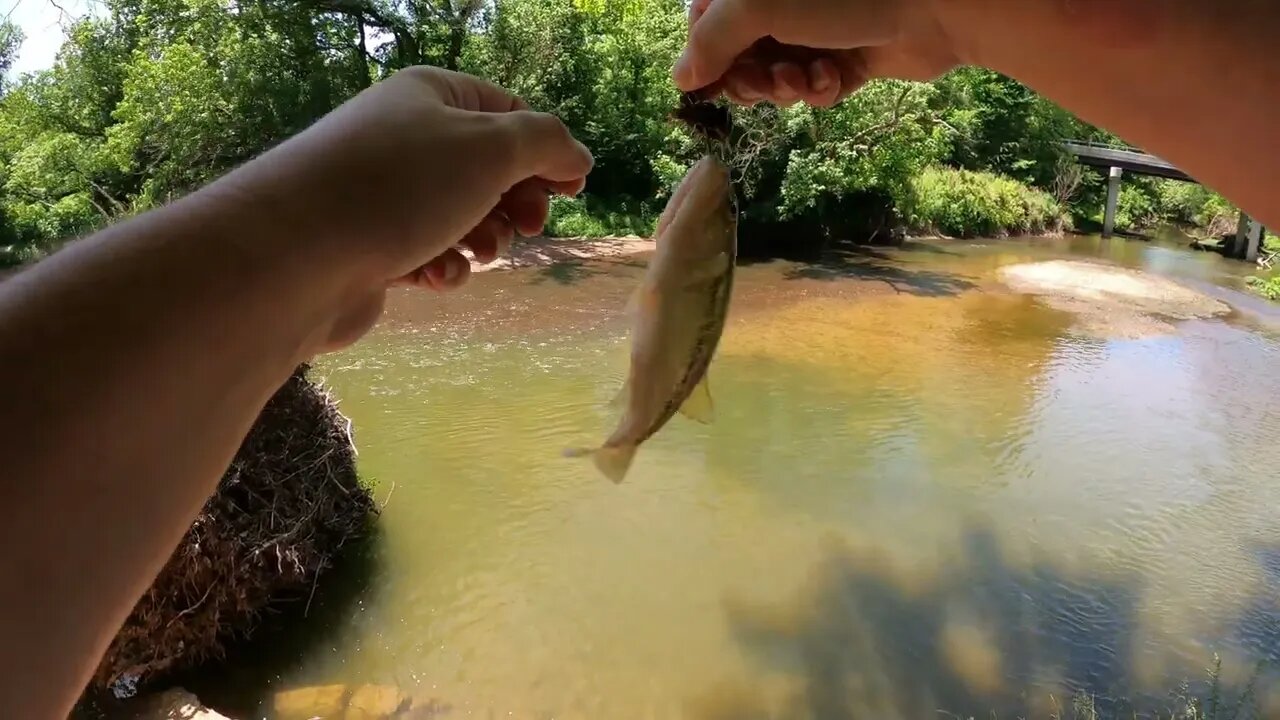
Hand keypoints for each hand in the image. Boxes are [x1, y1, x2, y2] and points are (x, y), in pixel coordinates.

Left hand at [218, 66, 593, 349]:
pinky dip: (442, 267)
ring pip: (461, 215)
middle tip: (525, 227)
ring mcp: (384, 193)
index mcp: (432, 96)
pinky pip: (427, 252)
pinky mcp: (369, 246)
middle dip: (515, 202)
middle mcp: (405, 136)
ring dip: (482, 240)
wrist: (293, 255)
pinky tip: (436, 278)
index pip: (509, 112)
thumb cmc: (399, 187)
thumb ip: (546, 144)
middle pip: (489, 168)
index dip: (546, 152)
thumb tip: (576, 155)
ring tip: (476, 254)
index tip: (570, 191)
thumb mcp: (490, 148)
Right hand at [673, 0, 963, 107]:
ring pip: (776, 76)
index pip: (704, 23)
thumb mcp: (759, 7)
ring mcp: (816, 27)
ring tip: (808, 79)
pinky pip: (815, 85)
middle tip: (768, 84)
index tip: (711, 83)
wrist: (935, 6)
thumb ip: (711, 40)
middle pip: (738, 55)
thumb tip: (679, 79)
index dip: (705, 57)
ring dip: (786, 88)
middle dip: (750, 79)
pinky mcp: (848, 56)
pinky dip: (821, 89)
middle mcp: (782, 3)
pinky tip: (836, 79)